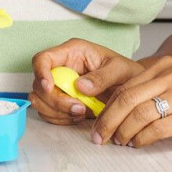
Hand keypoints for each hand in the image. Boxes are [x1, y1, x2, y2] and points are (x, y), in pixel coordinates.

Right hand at [30, 39, 144, 123]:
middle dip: (55, 100)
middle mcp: (61, 67)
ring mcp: (59, 84)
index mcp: (72, 52)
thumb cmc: (127, 73)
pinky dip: (59, 118)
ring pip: (40, 99)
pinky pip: (48, 112)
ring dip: (57, 111)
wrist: (133, 90)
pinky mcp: (61, 100)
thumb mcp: (120, 70)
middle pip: (39, 83)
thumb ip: (102, 77)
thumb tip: (79, 86)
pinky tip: (78, 117)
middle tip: (79, 108)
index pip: (43, 58)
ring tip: (81, 113)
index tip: (50, 87)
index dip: (41, 73)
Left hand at [92, 56, 171, 146]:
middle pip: (127, 98)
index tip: (96, 123)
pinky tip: (138, 145)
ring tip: (119, 142)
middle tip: (99, 137)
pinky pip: (160, 128)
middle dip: (108, 120)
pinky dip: (143, 139)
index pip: (125, 86)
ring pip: (140, 114)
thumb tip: (118, 109)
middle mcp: (171, 75)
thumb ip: (152, 89)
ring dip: (124, 132)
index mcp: (164, 66)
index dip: (107, 107)